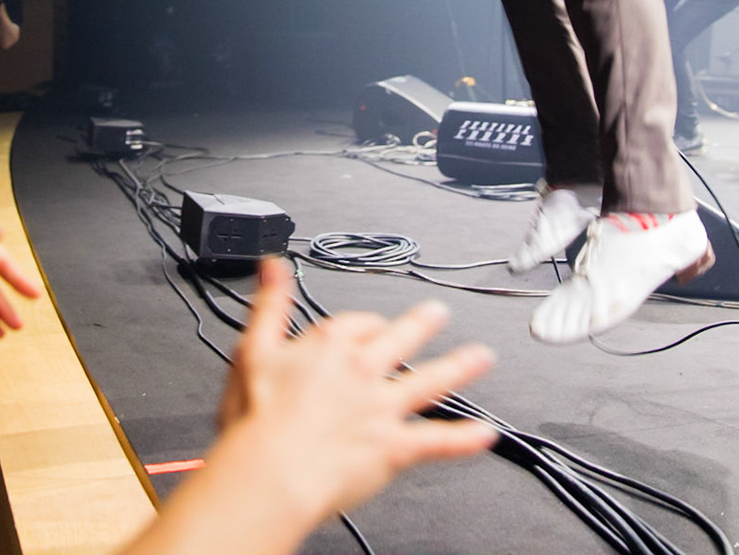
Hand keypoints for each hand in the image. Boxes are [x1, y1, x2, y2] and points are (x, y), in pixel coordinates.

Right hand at [212, 260, 495, 521]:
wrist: (272, 472)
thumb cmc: (256, 421)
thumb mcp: (252, 349)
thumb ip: (270, 304)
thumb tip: (274, 265)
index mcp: (329, 345)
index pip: (356, 323)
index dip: (365, 324)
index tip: (370, 325)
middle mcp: (363, 370)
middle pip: (400, 339)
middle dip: (422, 325)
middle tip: (439, 314)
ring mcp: (382, 407)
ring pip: (430, 381)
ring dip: (459, 367)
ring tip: (482, 357)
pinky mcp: (394, 446)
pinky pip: (437, 441)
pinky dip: (463, 439)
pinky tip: (486, 434)